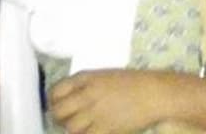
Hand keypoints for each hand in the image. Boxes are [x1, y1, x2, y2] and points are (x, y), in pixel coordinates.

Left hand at [49, 69, 172, 133]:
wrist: (153, 94)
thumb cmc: (130, 83)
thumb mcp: (102, 76)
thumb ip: (84, 85)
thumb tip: (68, 98)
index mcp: (85, 78)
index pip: (56, 90)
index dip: (52, 100)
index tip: (55, 105)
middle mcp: (86, 95)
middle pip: (59, 111)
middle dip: (58, 117)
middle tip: (63, 120)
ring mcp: (96, 113)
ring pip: (70, 127)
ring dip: (71, 128)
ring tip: (77, 127)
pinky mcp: (107, 129)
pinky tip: (89, 132)